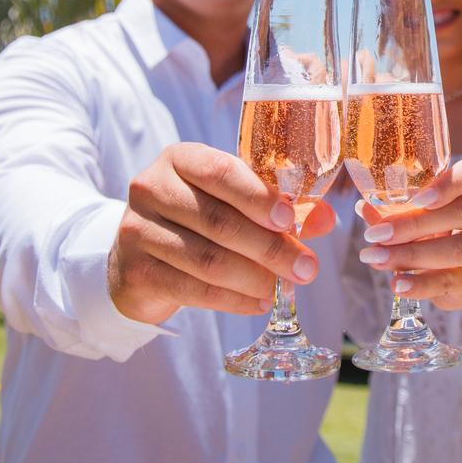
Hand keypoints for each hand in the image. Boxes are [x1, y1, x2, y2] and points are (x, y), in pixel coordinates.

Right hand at [108, 142, 336, 323]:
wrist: (138, 256)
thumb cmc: (195, 220)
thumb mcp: (231, 202)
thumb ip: (276, 207)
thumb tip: (325, 219)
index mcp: (180, 159)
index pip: (220, 172)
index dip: (258, 197)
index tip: (289, 220)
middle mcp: (152, 188)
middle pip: (220, 221)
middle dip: (271, 248)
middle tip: (306, 268)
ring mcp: (138, 230)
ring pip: (209, 260)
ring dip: (256, 278)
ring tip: (284, 288)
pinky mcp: (136, 272)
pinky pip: (194, 290)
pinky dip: (234, 300)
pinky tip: (259, 303)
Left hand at [355, 157, 461, 309]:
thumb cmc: (446, 219)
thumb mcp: (429, 207)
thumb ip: (398, 208)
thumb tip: (363, 207)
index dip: (448, 185)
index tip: (418, 199)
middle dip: (414, 225)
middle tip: (376, 234)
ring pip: (458, 250)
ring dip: (411, 255)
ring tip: (376, 258)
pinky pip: (451, 281)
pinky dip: (421, 284)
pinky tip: (397, 283)